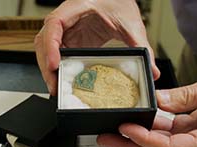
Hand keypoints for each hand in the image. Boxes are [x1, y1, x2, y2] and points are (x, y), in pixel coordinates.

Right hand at [34, 0, 159, 95]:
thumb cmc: (117, 1)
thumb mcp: (130, 22)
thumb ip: (141, 45)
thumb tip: (152, 70)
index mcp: (76, 8)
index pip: (54, 25)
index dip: (51, 45)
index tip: (54, 64)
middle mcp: (66, 19)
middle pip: (44, 42)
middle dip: (46, 65)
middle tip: (55, 86)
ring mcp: (66, 30)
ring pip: (46, 49)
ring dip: (48, 69)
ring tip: (57, 87)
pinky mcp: (70, 40)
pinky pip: (56, 53)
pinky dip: (56, 67)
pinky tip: (62, 79)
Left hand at [97, 73, 196, 146]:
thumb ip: (187, 95)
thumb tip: (158, 100)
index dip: (145, 139)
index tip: (126, 128)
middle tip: (106, 138)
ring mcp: (194, 145)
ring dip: (134, 142)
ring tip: (112, 133)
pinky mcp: (189, 137)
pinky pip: (164, 138)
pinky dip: (147, 132)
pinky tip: (133, 125)